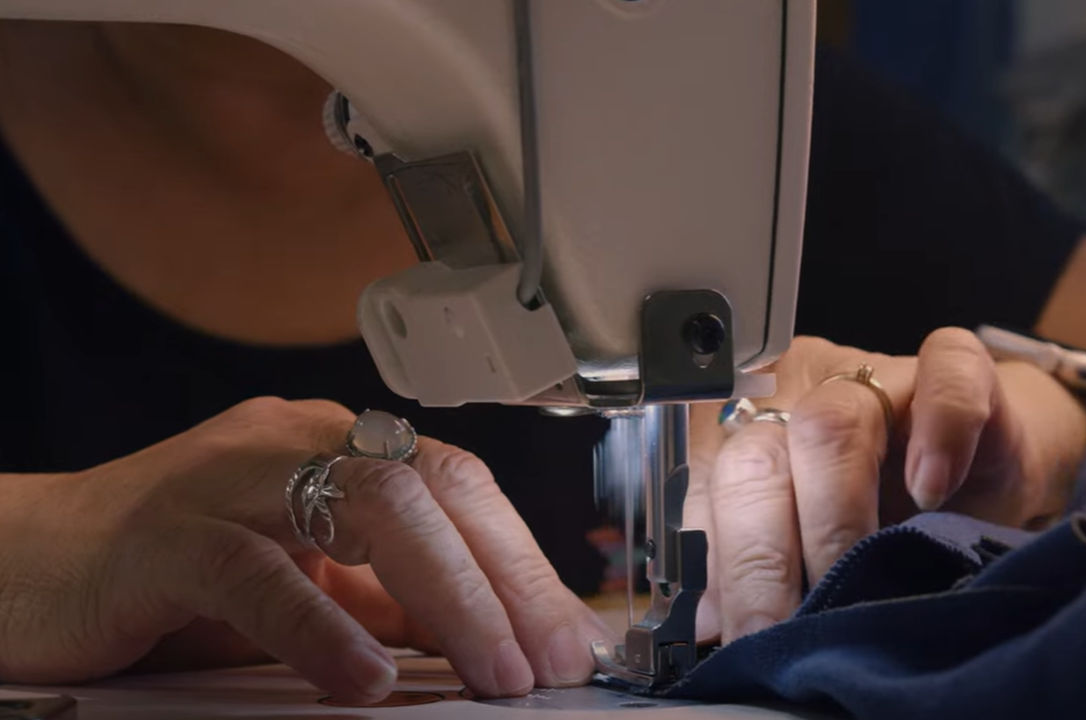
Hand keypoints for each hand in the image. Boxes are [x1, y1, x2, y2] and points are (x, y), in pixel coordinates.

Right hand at [0, 398, 611, 702]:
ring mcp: (228, 477)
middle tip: (551, 661)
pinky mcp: (161, 533)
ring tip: (492, 673)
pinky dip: (320, 625)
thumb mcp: (302, 581)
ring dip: (447, 593)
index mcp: (333, 449)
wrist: (24, 564)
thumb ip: (382, 597)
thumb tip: (487, 637)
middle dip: (506, 576)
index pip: (457, 483)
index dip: (522, 559)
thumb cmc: (169, 575)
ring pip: (367, 503)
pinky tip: (364, 680)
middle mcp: (293, 443)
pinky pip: (255, 569)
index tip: (571, 635)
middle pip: (432, 483)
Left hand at [687, 330, 1085, 642]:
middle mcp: (796, 392)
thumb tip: (708, 624)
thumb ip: (750, 566)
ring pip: (830, 423)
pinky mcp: (960, 368)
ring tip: (846, 589)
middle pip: (755, 460)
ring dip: (833, 520)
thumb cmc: (890, 509)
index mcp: (745, 429)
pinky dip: (939, 434)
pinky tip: (933, 489)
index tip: (730, 632)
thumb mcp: (808, 542)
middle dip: (759, 560)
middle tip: (778, 635)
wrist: (988, 470)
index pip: (702, 486)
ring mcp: (875, 375)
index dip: (712, 561)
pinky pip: (944, 374)